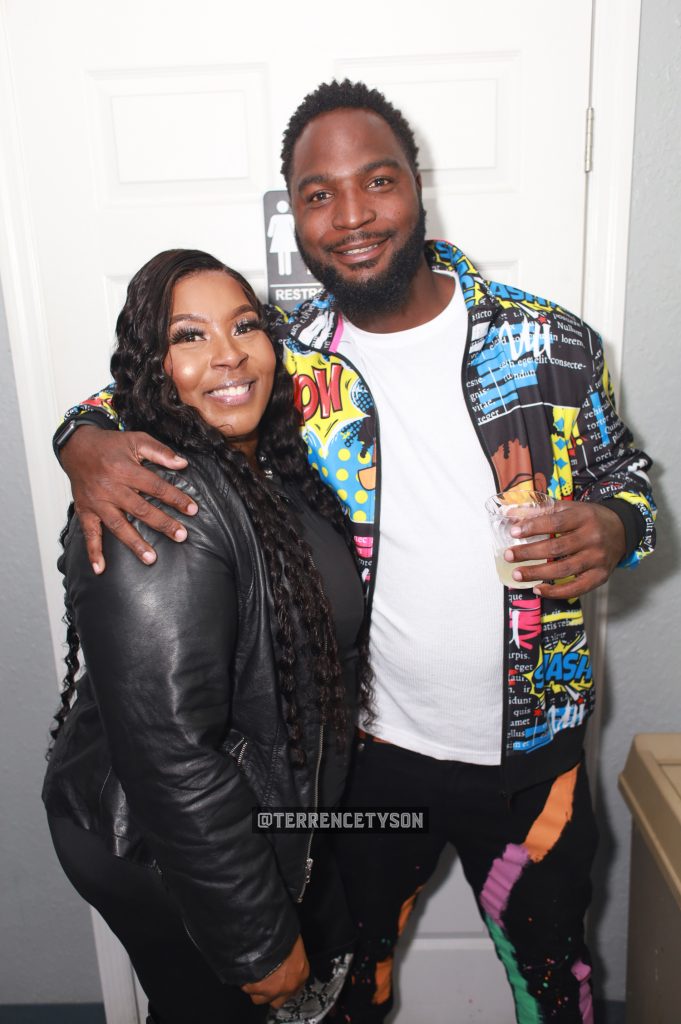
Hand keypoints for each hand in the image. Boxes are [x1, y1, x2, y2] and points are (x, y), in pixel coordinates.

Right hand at [61, 426, 197, 572]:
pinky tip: (101, 569)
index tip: (192, 510)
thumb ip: (160, 451)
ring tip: (151, 558)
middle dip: (162, 523)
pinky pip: (89, 534)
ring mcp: (97, 502)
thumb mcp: (136, 439)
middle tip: (181, 535)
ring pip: (118, 525)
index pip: (155, 486)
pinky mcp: (85, 511)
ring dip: (134, 543)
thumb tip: (183, 463)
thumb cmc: (109, 444)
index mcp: (125, 469)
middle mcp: (110, 487)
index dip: (175, 498)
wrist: (76, 446)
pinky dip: (93, 552)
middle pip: (140, 509)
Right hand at [241, 935, 308, 1007]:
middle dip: (271, 993)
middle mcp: (288, 986)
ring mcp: (272, 990)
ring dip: (256, 990)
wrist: (269, 933)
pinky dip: (245, 981)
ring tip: (253, 975)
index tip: (280, 980)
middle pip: (278, 1001)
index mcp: (302, 973)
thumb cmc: (284, 934)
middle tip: (266, 980)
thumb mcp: (294, 941)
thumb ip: (293, 953)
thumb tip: (287, 953)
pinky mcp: (256, 988)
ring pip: (260, 998)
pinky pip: (247, 989)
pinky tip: (246, 971)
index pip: (296, 988)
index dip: (285, 984)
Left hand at [504, 500, 625, 598]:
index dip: (533, 527)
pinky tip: (538, 589)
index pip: (556, 522)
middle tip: (509, 555)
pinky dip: (555, 592)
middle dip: (529, 553)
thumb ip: (545, 510)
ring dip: (537, 573)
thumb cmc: (590, 519)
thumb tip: (513, 514)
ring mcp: (598, 559)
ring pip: (564, 569)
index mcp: (585, 517)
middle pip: (557, 548)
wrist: (622, 530)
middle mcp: (593, 538)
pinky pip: (576, 588)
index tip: (514, 532)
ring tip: (517, 574)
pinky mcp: (601, 576)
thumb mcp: (572, 508)